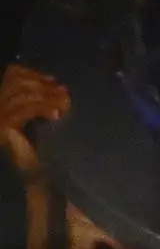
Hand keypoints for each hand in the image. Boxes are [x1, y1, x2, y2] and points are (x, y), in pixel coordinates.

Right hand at [0, 65, 67, 180]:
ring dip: (46, 96)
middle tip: (64, 93)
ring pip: (21, 94)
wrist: (36, 174)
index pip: (13, 74)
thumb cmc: (43, 146)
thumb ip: (45, 99)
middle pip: (17, 82)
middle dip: (43, 85)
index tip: (54, 81)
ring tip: (64, 103)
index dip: (34, 74)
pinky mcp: (4, 127)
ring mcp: (0, 116)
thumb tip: (60, 86)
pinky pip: (24, 110)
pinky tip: (56, 115)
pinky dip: (42, 108)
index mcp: (5, 99)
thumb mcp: (44, 116)